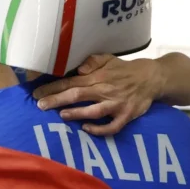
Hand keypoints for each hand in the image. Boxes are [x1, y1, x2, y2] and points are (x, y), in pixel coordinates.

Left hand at [32, 54, 164, 135]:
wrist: (152, 78)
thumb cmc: (125, 69)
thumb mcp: (108, 59)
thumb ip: (92, 61)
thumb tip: (79, 69)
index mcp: (98, 76)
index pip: (72, 82)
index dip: (53, 88)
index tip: (37, 93)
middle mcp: (105, 90)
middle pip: (78, 95)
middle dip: (57, 100)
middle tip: (40, 106)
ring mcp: (116, 104)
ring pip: (94, 111)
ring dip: (77, 113)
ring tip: (62, 115)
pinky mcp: (126, 115)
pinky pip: (112, 126)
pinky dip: (99, 129)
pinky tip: (87, 128)